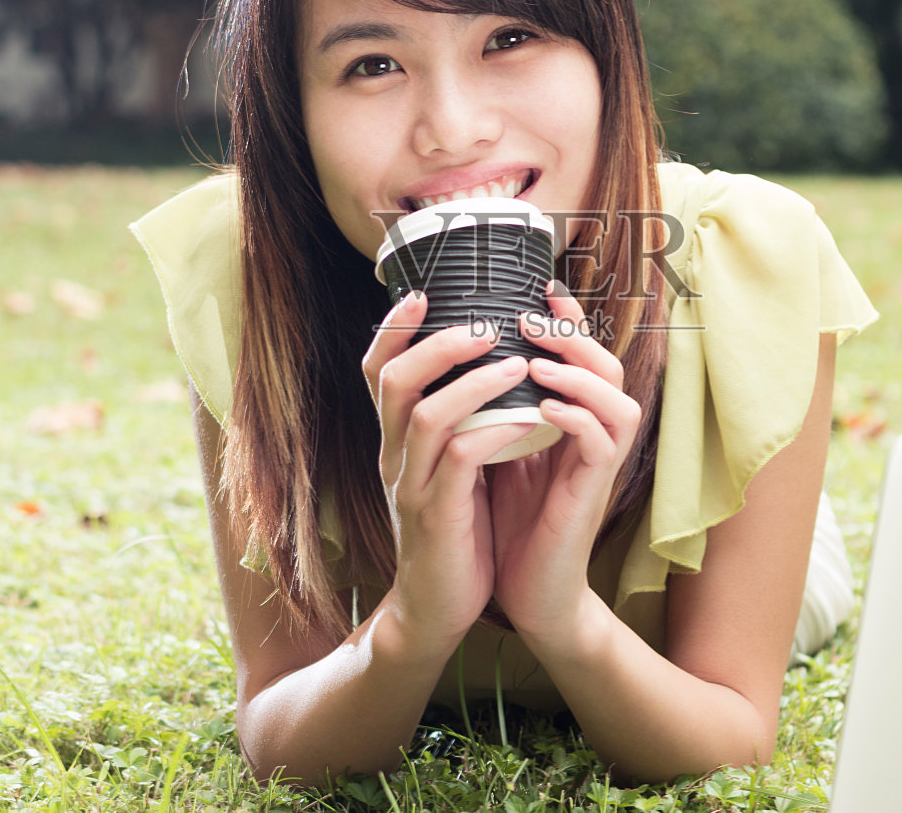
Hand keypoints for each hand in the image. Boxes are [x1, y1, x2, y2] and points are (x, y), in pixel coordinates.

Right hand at [362, 292, 535, 656]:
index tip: (423, 293)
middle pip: (393, 382)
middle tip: (482, 323)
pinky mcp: (435, 517)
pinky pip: (458, 462)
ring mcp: (410, 486)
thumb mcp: (451, 466)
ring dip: (470, 382)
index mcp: (397, 439)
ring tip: (513, 362)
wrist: (437, 607)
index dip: (394, 329)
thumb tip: (491, 364)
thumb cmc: (455, 528)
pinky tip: (523, 419)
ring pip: (425, 416)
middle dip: (436, 343)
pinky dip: (490, 432)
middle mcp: (394, 456)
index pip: (378, 371)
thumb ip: (459, 420)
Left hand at [487, 282, 641, 653]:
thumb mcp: (494, 448)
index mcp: (570, 419)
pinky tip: (545, 408)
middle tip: (531, 319)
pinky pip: (603, 443)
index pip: (581, 355)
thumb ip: (493, 405)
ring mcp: (597, 464)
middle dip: (574, 335)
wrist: (523, 593)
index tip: (538, 287)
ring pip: (619, 399)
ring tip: (537, 360)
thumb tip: (459, 354)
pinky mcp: (593, 494)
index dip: (567, 318)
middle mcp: (592, 435)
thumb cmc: (507, 520)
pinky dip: (578, 419)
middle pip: (609, 365)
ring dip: (580, 373)